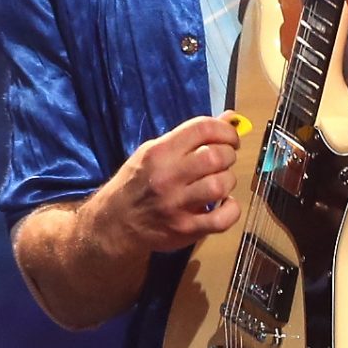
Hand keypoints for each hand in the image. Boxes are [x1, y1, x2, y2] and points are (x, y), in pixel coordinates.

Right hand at [95, 115, 241, 253]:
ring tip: (220, 182)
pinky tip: (224, 204)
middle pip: (216, 156)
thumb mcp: (154, 152)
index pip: (202, 128)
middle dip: (229, 155)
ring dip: (228, 181)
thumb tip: (230, 119)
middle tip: (224, 160)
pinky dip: (231, 210)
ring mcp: (177, 205)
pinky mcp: (186, 229)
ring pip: (221, 185)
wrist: (115, 222)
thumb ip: (190, 137)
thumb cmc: (137, 183)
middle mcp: (168, 176)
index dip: (225, 130)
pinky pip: (223, 219)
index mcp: (159, 152)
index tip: (230, 138)